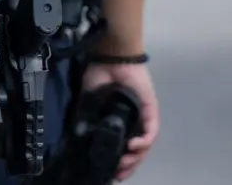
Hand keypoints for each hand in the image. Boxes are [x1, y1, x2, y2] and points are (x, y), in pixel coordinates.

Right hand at [79, 62, 158, 180]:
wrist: (109, 57)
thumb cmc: (99, 75)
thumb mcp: (87, 102)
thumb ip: (86, 119)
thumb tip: (79, 138)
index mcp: (119, 120)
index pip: (122, 146)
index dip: (119, 162)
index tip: (111, 173)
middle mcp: (133, 121)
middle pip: (137, 151)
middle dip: (128, 165)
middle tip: (118, 173)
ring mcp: (143, 117)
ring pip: (145, 145)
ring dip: (136, 157)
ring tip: (124, 163)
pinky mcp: (151, 110)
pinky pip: (151, 132)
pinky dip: (143, 142)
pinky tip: (133, 146)